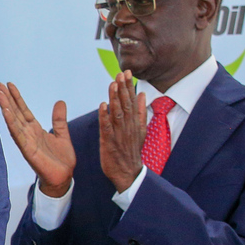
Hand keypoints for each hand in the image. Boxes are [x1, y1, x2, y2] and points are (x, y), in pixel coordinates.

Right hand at [0, 82, 75, 197]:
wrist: (63, 177)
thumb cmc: (61, 159)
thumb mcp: (62, 134)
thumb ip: (59, 119)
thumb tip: (60, 102)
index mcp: (35, 129)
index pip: (23, 110)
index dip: (17, 97)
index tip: (9, 85)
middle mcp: (28, 133)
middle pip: (15, 112)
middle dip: (6, 98)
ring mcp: (26, 141)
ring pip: (13, 121)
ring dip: (5, 107)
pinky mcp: (28, 150)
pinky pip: (18, 134)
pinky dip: (11, 122)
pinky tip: (5, 112)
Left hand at [98, 70, 146, 193]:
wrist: (128, 172)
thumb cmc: (131, 150)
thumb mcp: (140, 130)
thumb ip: (140, 112)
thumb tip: (142, 95)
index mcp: (135, 122)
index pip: (132, 101)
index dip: (129, 86)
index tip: (127, 73)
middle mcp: (128, 126)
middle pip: (126, 104)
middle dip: (123, 88)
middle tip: (121, 73)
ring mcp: (119, 134)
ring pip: (117, 113)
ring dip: (115, 98)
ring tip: (112, 84)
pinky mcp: (109, 142)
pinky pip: (107, 128)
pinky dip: (105, 116)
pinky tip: (102, 105)